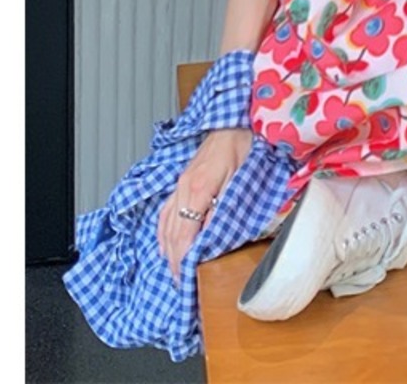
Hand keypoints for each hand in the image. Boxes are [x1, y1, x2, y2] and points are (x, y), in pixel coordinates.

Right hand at [157, 127, 252, 280]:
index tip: (186, 281)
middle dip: (174, 262)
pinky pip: (165, 213)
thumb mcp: (239, 180)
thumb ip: (224, 210)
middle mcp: (182, 189)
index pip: (184, 236)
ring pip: (164, 226)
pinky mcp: (180, 183)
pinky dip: (164, 233)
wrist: (235, 121)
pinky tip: (166, 245)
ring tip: (174, 272)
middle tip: (182, 286)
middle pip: (171, 235)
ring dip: (168, 251)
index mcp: (196, 189)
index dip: (183, 262)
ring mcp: (179, 185)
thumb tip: (211, 238)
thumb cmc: (243, 146)